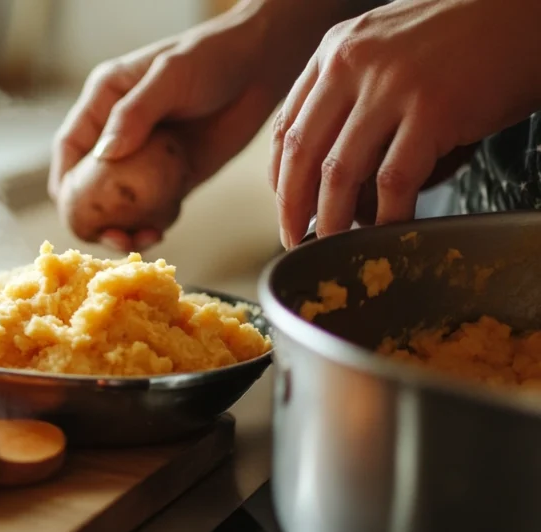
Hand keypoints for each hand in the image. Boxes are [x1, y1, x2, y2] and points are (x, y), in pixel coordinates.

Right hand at [49, 2, 286, 252]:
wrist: (261, 66)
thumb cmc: (212, 57)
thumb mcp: (169, 77)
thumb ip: (135, 113)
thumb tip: (104, 154)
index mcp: (103, 102)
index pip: (70, 148)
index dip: (66, 183)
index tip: (75, 213)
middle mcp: (117, 132)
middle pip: (88, 184)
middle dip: (94, 216)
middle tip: (114, 237)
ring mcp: (145, 158)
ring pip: (119, 203)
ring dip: (124, 226)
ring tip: (142, 239)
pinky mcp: (172, 176)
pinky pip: (152, 207)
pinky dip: (152, 223)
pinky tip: (161, 230)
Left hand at [271, 0, 540, 248]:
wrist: (525, 9)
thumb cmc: (465, 33)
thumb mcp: (387, 45)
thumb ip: (352, 85)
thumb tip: (327, 150)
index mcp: (335, 50)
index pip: (287, 125)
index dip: (279, 176)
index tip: (285, 204)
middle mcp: (352, 64)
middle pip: (302, 153)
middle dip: (292, 206)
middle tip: (294, 237)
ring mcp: (391, 87)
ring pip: (338, 173)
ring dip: (331, 219)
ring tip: (331, 244)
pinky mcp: (433, 111)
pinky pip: (395, 180)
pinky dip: (387, 215)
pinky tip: (388, 230)